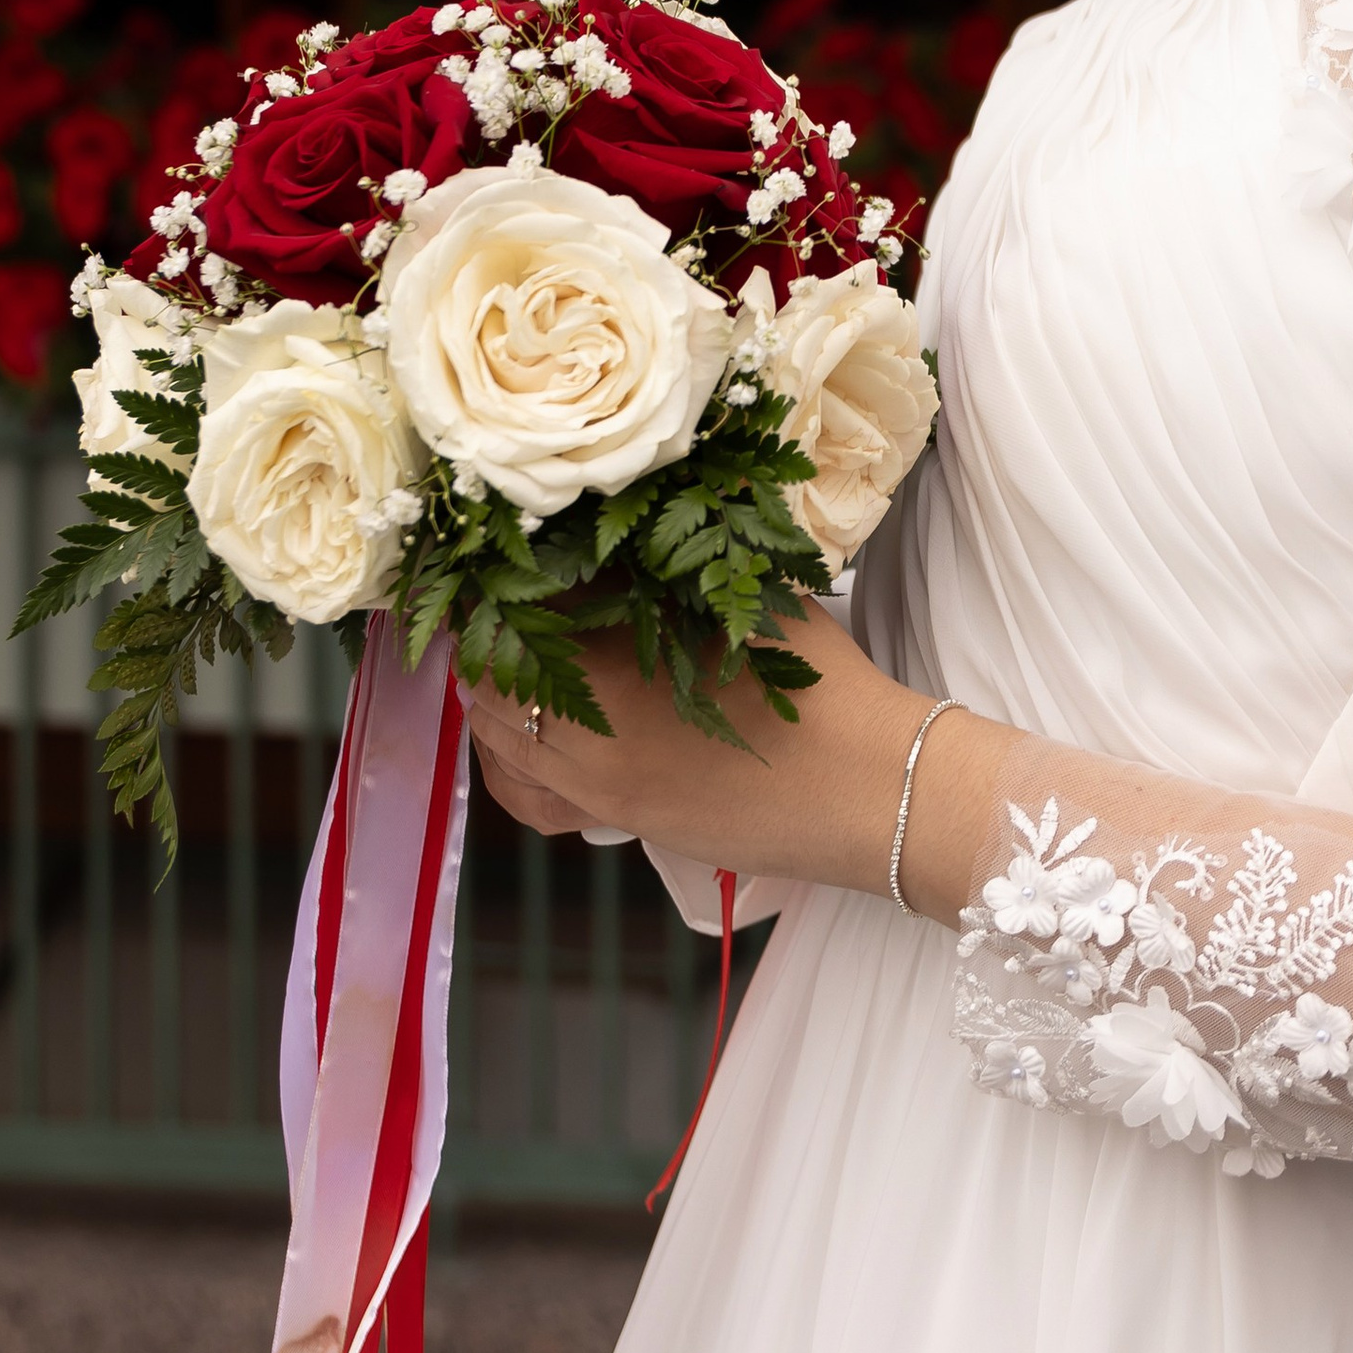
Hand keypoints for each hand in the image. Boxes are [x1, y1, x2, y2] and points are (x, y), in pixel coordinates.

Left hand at [466, 602, 1003, 922]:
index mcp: (620, 657)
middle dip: (485, 632)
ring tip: (507, 659)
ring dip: (490, 693)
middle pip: (488, 674)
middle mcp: (591, 724)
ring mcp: (598, 783)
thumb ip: (672, 566)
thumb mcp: (747, 597)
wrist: (867, 788)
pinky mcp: (618, 820)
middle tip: (497, 600)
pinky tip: (527, 737)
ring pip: (495, 737)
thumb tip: (612, 531)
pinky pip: (528, 798)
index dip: (496, 578)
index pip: (518, 607)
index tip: (496, 556)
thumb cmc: (819, 684)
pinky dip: (510, 762)